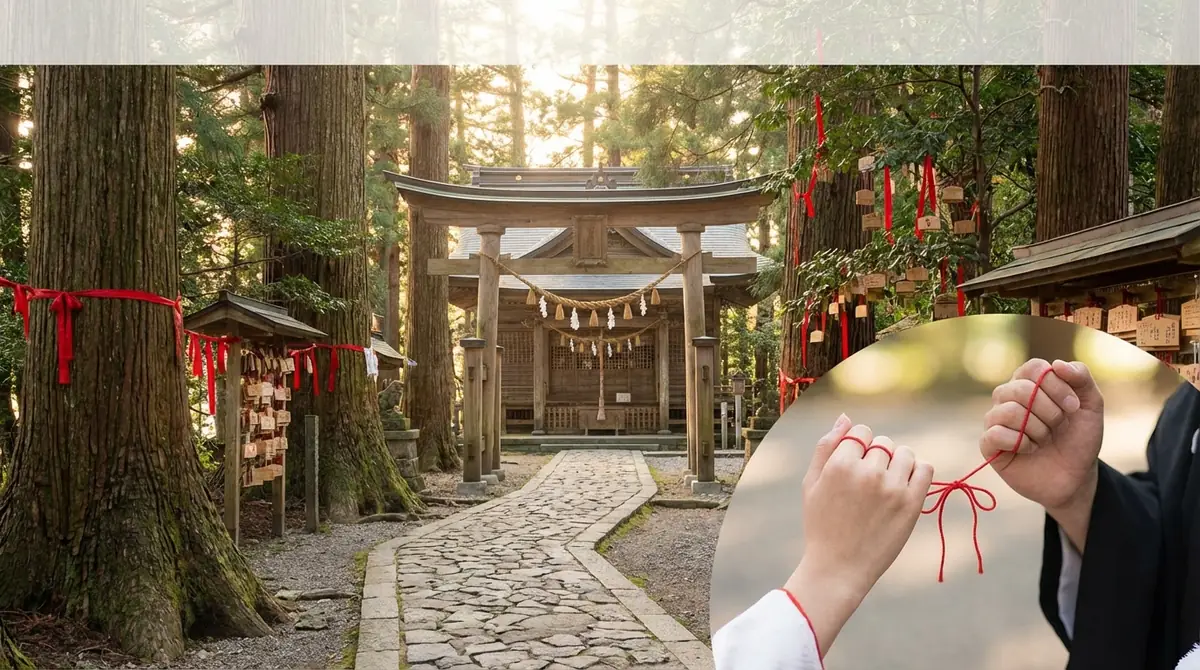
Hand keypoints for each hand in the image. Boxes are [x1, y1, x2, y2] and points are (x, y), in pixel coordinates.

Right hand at [784, 415, 933, 655]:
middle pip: (883, 442)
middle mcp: (868, 472)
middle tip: (868, 483)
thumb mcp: (811, 484)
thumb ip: (826, 447)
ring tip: (886, 485)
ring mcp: (892, 488)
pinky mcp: (911, 505)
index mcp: (840, 465)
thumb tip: (845, 417)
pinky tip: (904, 486)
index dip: (858, 445)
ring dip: (897, 463)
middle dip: (877, 456)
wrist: (838, 568)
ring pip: (905, 453)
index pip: (861, 431)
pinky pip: (926, 469)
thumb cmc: (821, 525)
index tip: (855, 466)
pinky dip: (918, 472)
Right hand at [981, 359, 1103, 545]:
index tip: (1073, 407)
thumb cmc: (1079, 440)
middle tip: (1058, 426)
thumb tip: (1056, 364)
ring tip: (1044, 440)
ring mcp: (996, 421)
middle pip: (1020, 388)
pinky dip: (1020, 443)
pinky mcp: (989, 445)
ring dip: (1037, 429)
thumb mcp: (1091, 406)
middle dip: (1049, 411)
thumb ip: (1081, 377)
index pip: (1034, 368)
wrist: (1076, 477)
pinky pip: (995, 434)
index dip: (1056, 386)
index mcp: (1029, 384)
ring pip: (1008, 411)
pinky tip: (1029, 450)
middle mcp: (1008, 398)